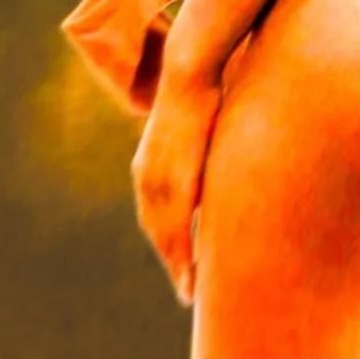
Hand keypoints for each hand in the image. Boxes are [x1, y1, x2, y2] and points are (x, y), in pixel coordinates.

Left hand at [131, 64, 222, 306]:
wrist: (187, 68)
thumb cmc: (197, 89)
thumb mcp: (192, 125)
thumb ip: (195, 147)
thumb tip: (212, 152)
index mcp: (149, 166)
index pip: (156, 215)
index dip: (168, 242)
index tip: (180, 264)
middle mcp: (147, 176)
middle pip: (157, 230)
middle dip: (171, 261)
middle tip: (186, 290)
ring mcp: (158, 177)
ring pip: (165, 233)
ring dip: (177, 263)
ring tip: (190, 288)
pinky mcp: (175, 176)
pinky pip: (176, 223)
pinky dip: (182, 249)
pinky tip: (192, 265)